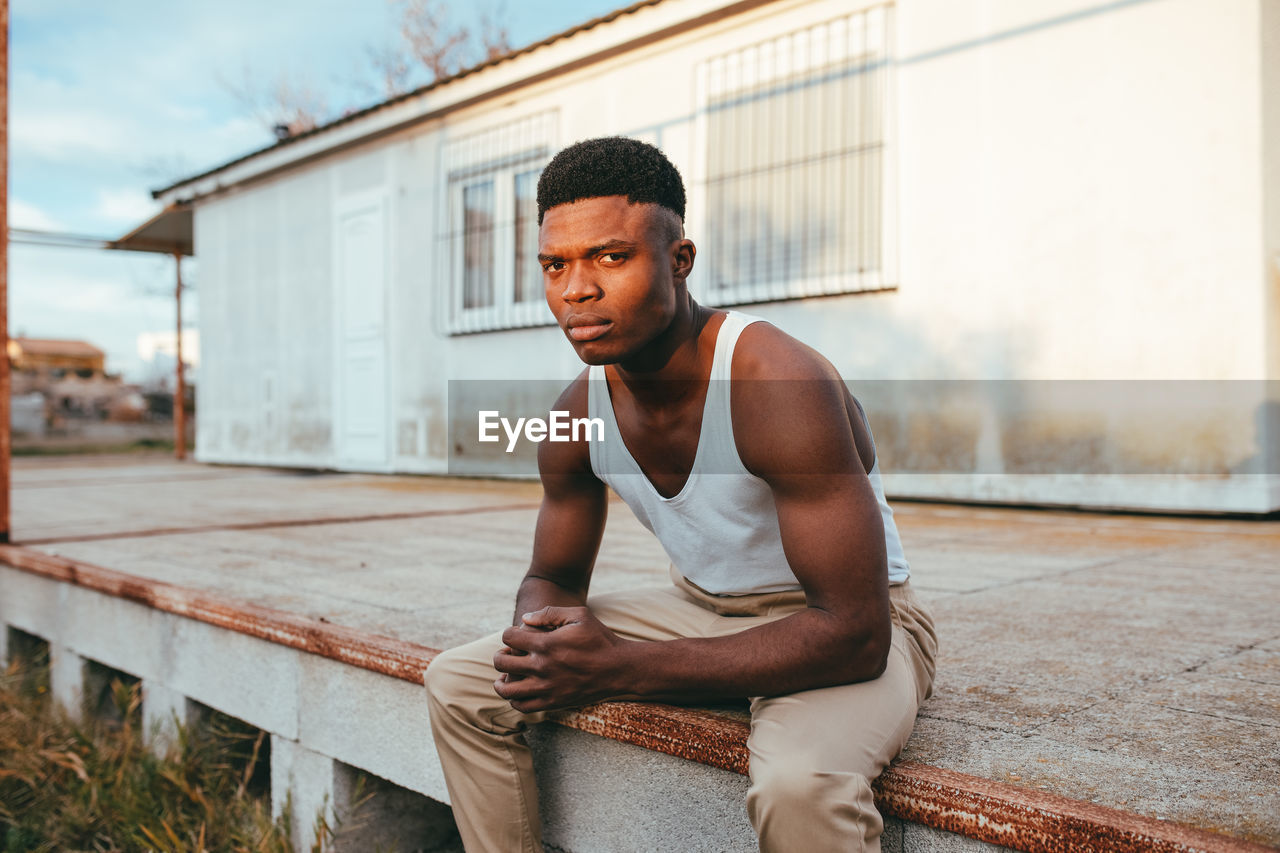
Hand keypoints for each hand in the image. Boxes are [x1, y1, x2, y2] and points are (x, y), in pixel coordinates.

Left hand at [493, 606, 626, 712]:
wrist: (619, 669)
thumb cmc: (599, 638)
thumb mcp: (579, 615)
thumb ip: (549, 613)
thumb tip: (524, 619)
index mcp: (547, 644)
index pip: (509, 637)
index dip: (509, 633)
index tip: (516, 636)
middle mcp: (542, 667)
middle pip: (502, 662)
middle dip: (500, 655)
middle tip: (508, 654)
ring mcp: (546, 688)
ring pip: (506, 689)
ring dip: (501, 680)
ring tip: (505, 675)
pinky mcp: (553, 703)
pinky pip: (522, 706)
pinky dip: (514, 698)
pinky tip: (519, 690)